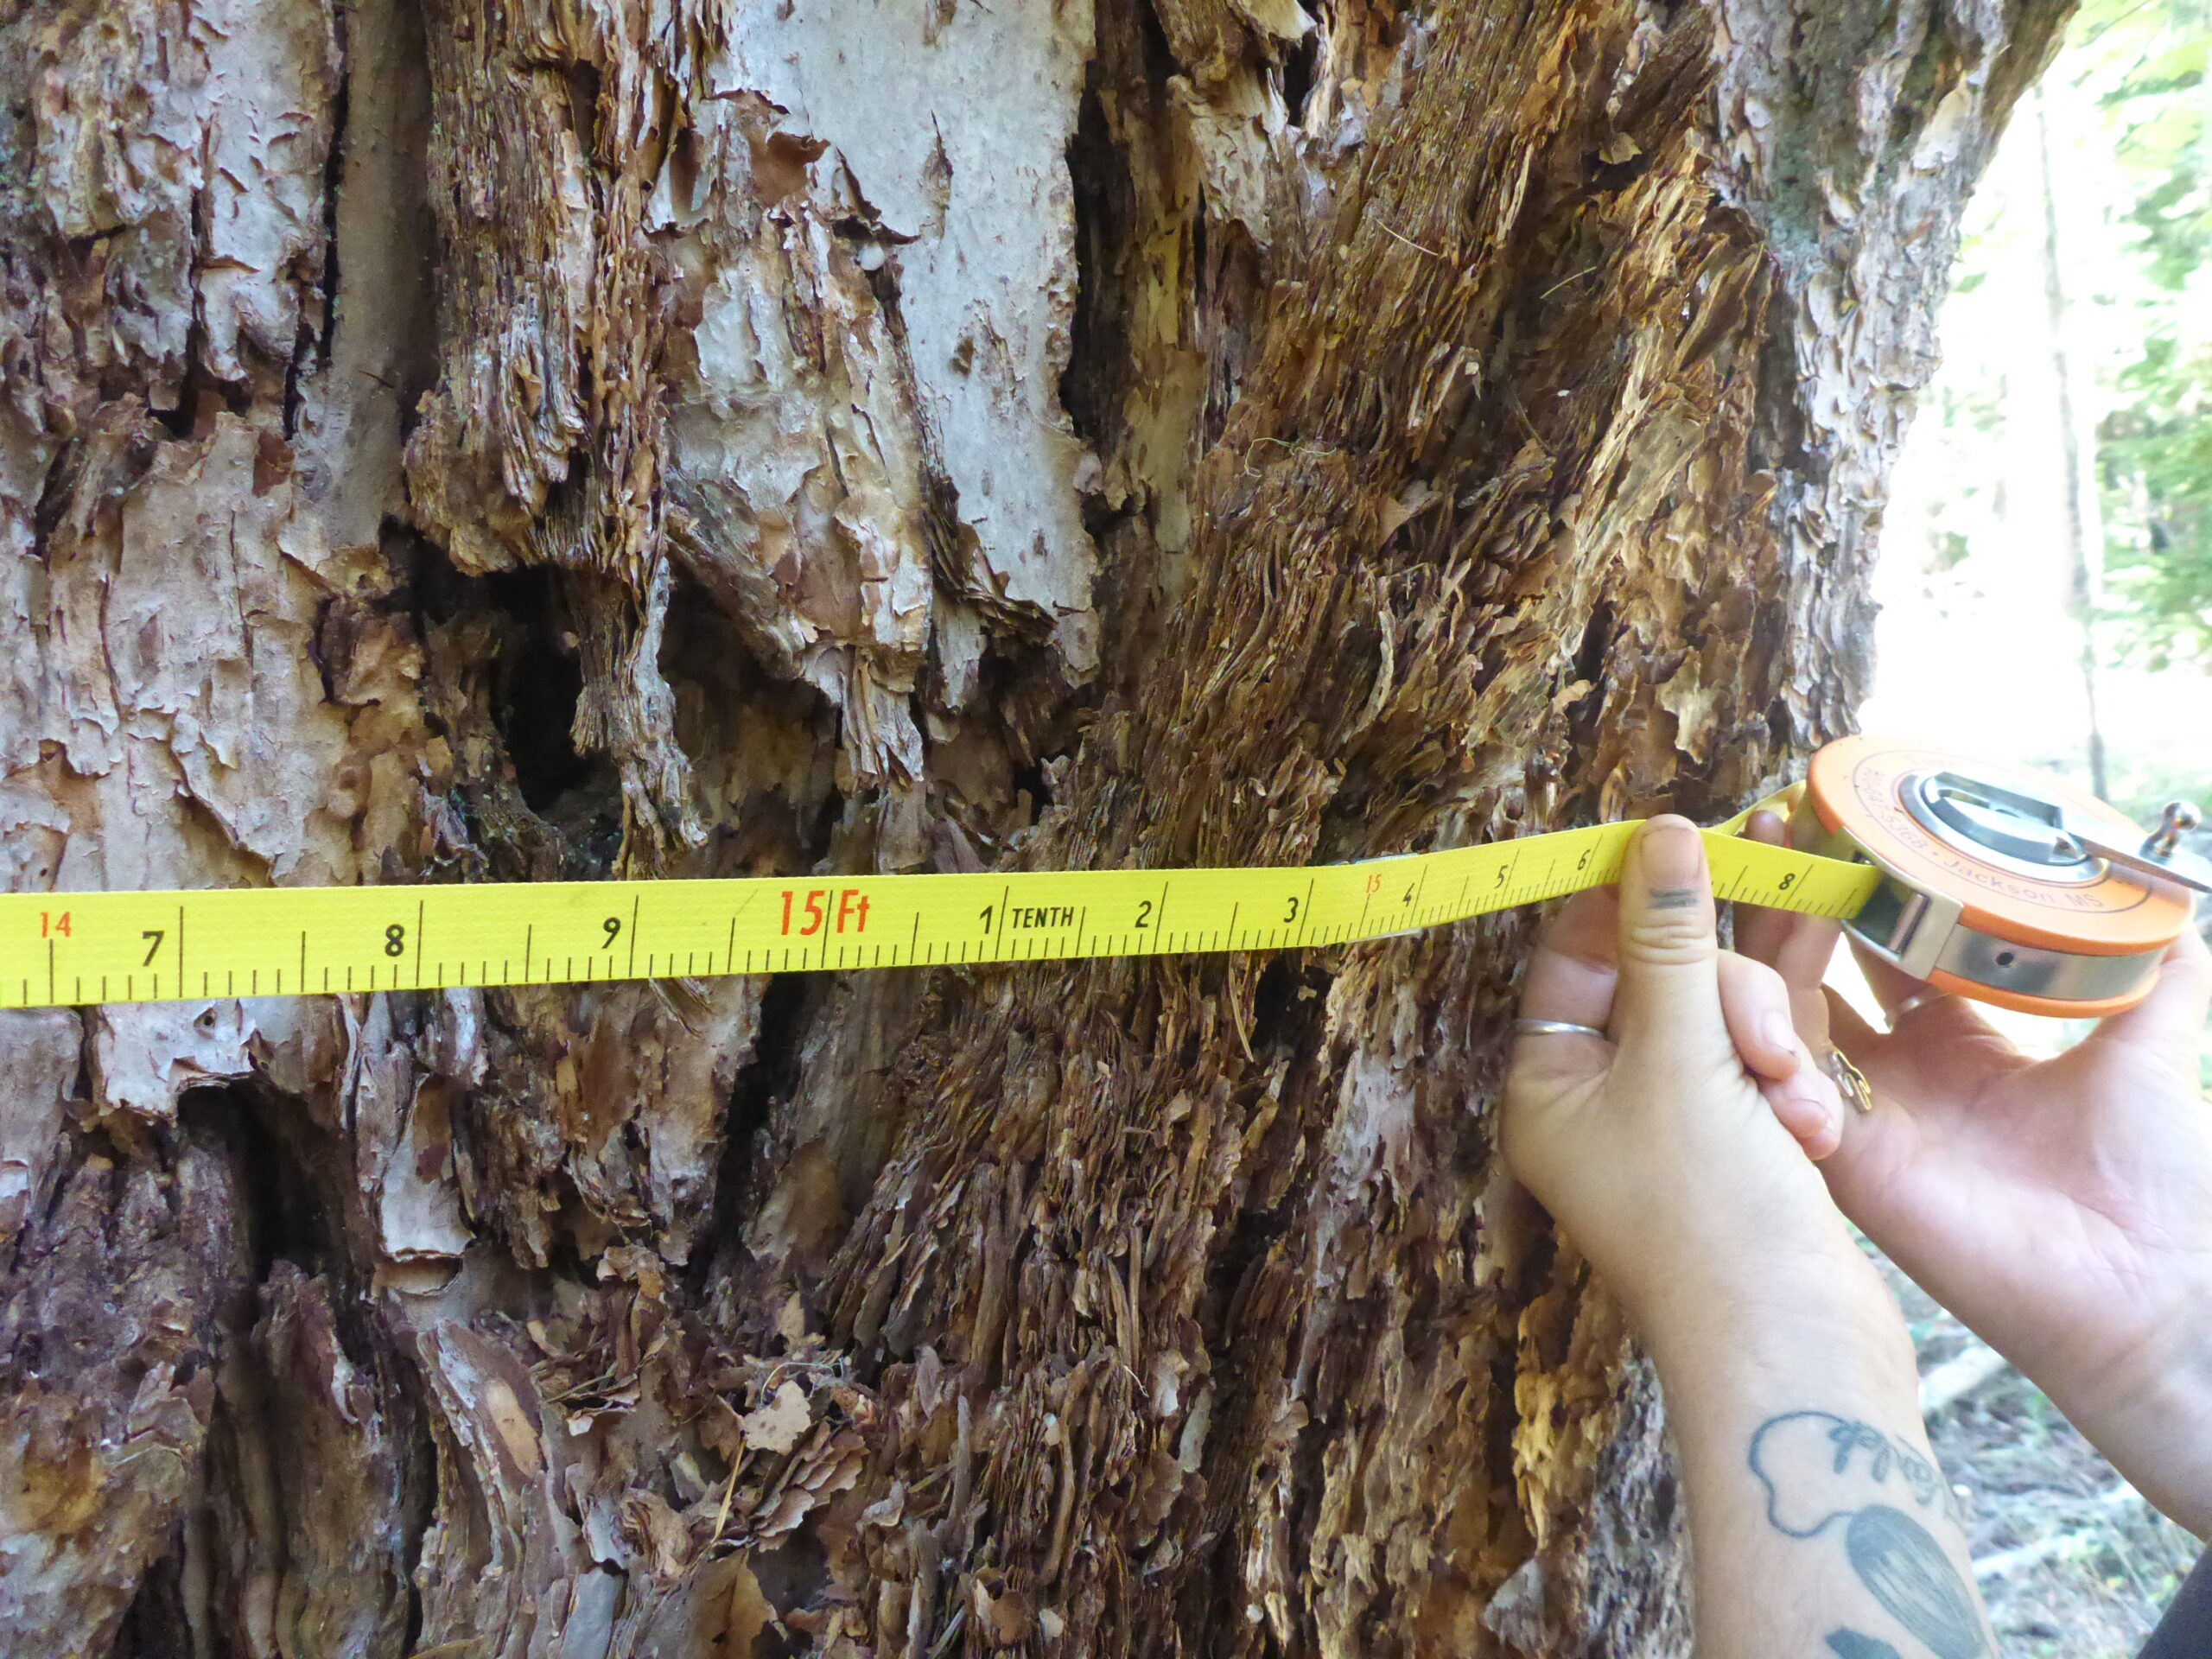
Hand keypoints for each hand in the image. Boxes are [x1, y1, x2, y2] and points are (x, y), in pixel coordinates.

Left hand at [1503, 817, 1881, 1343]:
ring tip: (1790, 1105)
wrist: (1796, 1352)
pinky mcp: (1742, 1150)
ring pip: (1725, 1025)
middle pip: (1663, 981)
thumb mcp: (1681, 1057)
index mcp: (1548, 1082)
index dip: (1630, 898)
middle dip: (1725, 1000)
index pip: (1576, 952)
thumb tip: (1659, 834)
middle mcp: (1600, 1102)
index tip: (1690, 846)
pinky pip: (1764, 1076)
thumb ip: (1670, 938)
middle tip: (1757, 1048)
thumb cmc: (1710, 1215)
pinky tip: (1812, 1131)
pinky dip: (1792, 1092)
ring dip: (1767, 1049)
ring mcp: (1674, 1128)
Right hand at [1737, 811, 2211, 1534]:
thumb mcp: (2148, 1047)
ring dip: (1773, 937)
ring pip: (1783, 1008)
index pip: (1881, 947)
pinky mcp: (1846, 1154)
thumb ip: (2152, 977)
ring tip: (1780, 868)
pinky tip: (1782, 952)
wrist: (2153, 1285)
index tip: (1842, 817)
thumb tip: (2176, 910)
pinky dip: (1771, 1010)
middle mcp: (1898, 1072)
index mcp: (1956, 1042)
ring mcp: (1864, 1112)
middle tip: (1785, 823)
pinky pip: (1784, 1070)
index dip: (1861, 885)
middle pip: (1818, 968)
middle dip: (1795, 896)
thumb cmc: (2153, 1182)